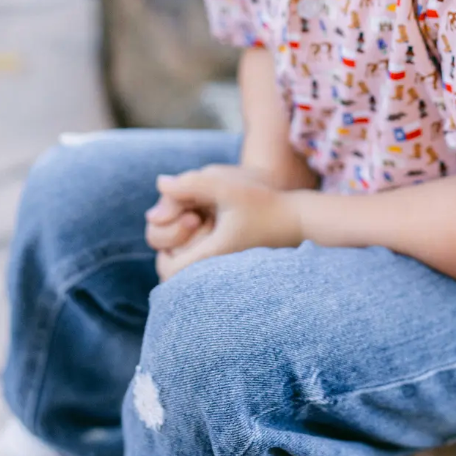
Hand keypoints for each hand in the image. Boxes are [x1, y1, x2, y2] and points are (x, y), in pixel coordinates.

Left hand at [146, 164, 303, 281]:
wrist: (296, 219)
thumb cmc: (265, 203)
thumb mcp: (226, 187)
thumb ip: (190, 184)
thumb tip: (160, 183)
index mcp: (210, 259)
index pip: (166, 268)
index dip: (166, 239)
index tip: (192, 217)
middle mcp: (211, 272)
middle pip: (169, 264)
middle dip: (172, 234)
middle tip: (197, 213)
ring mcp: (216, 270)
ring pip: (181, 259)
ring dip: (182, 235)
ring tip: (205, 214)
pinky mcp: (221, 262)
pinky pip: (195, 255)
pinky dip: (194, 238)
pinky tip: (212, 218)